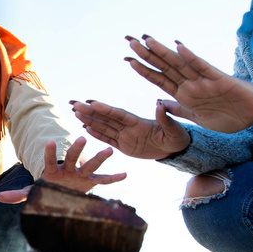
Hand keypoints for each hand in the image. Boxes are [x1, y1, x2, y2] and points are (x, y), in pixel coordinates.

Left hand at [0, 136, 126, 203]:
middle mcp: (68, 170)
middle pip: (73, 158)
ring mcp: (81, 174)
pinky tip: (125, 174)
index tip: (51, 142)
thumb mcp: (33, 193)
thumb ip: (18, 194)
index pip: (50, 160)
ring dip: (100, 158)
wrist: (62, 191)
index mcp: (53, 172)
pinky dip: (113, 178)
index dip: (50, 152)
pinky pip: (103, 180)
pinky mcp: (90, 182)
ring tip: (109, 150)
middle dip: (77, 150)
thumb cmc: (47, 190)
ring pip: (91, 165)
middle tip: (82, 139)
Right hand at [71, 99, 189, 159]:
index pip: (119, 115)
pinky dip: (97, 134)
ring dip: (89, 120)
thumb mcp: (174, 129)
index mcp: (139, 122)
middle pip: (106, 118)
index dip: (106, 109)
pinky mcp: (124, 146)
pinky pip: (108, 139)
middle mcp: (129, 127)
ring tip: (75, 113)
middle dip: (90, 111)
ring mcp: (125, 136)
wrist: (176, 149)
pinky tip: (86, 127)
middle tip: (74, 103)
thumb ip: (165, 118)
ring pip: (104, 127)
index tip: (92, 103)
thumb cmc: (177, 137)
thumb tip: (159, 104)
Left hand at [125, 35, 252, 132]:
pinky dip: (190, 57)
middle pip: (164, 66)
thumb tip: (160, 103)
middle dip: (146, 54)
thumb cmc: (230, 116)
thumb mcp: (198, 118)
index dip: (143, 69)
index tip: (127, 59)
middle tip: (129, 41)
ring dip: (163, 52)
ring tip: (147, 40)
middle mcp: (191, 84)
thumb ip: (179, 109)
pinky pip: (203, 67)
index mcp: (184, 94)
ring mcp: (204, 80)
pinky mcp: (219, 79)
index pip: (159, 79)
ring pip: (179, 64)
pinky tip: (178, 46)